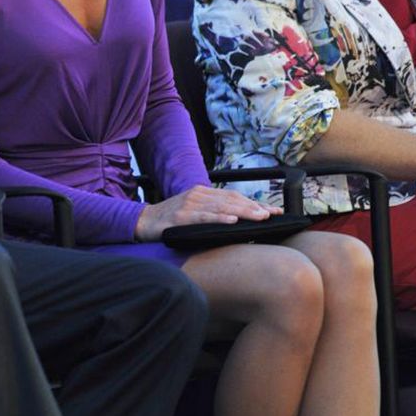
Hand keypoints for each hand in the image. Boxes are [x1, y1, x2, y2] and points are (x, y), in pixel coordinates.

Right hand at [134, 184, 275, 241]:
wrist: (143, 222)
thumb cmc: (170, 221)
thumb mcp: (193, 213)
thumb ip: (212, 213)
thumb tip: (238, 222)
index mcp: (203, 193)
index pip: (234, 197)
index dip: (254, 203)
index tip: (273, 211)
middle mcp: (198, 195)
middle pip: (232, 200)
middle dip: (255, 207)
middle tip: (273, 214)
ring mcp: (189, 204)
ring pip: (221, 207)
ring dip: (243, 211)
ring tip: (260, 216)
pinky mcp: (181, 217)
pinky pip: (204, 217)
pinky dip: (219, 218)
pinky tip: (232, 221)